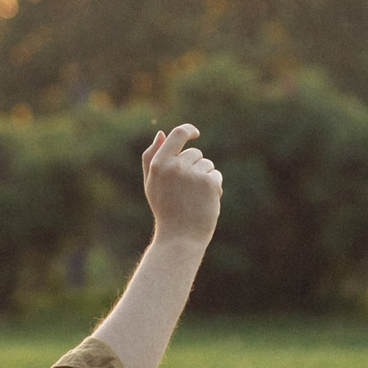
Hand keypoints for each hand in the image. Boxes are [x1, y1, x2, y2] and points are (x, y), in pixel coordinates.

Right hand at [142, 124, 222, 244]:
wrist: (179, 237)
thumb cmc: (165, 210)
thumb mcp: (152, 183)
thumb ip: (151, 157)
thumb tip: (161, 133)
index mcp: (159, 163)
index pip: (178, 134)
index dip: (188, 130)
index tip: (195, 133)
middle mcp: (176, 166)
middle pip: (195, 153)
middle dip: (195, 168)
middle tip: (185, 192)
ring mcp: (193, 173)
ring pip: (207, 165)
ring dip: (205, 178)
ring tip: (193, 198)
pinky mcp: (209, 182)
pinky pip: (216, 176)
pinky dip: (214, 188)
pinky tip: (204, 202)